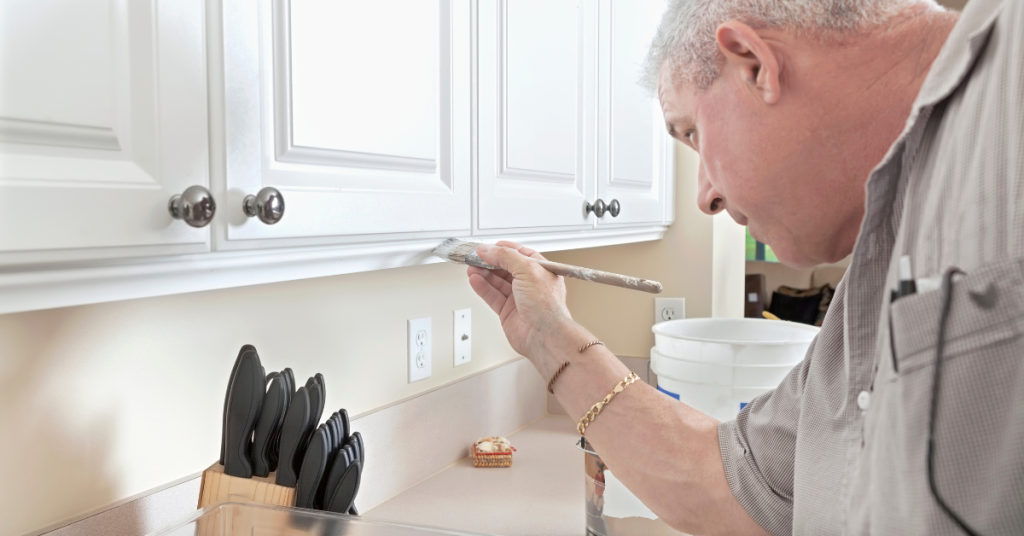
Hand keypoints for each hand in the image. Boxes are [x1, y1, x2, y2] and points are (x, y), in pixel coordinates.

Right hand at [467, 241, 573, 357]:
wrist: (544, 335)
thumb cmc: (546, 306)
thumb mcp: (528, 269)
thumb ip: (506, 256)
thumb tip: (489, 250)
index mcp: (541, 271)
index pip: (520, 255)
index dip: (504, 249)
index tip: (489, 247)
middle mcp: (530, 284)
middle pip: (506, 268)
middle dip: (490, 262)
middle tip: (475, 257)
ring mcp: (518, 298)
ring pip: (497, 282)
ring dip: (483, 274)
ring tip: (471, 267)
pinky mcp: (508, 311)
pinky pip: (492, 296)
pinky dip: (482, 287)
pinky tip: (474, 280)